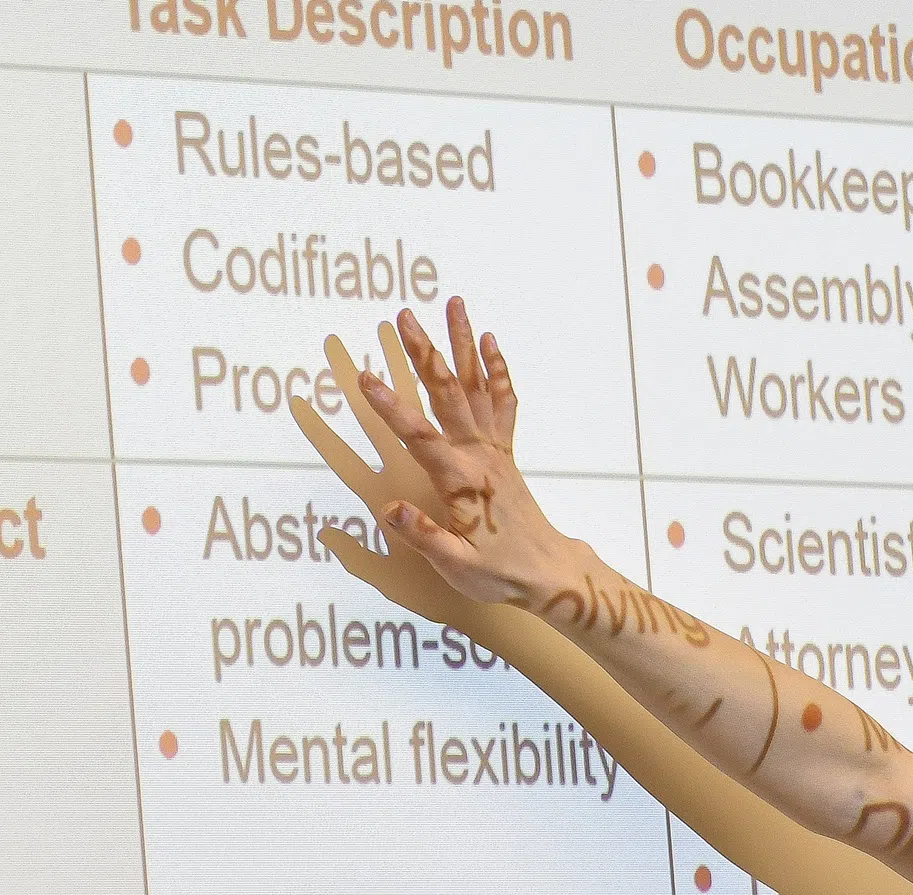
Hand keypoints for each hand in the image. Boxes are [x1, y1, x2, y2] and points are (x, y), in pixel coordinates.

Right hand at [291, 298, 570, 617]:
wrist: (548, 572)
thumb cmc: (500, 572)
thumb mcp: (457, 567)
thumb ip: (424, 537)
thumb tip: (390, 510)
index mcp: (462, 482)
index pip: (421, 438)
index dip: (391, 409)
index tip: (364, 378)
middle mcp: (481, 456)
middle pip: (449, 396)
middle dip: (426, 354)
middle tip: (404, 315)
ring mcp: (495, 450)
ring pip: (476, 388)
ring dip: (463, 345)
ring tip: (453, 304)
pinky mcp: (505, 452)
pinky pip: (502, 403)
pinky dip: (497, 370)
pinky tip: (488, 341)